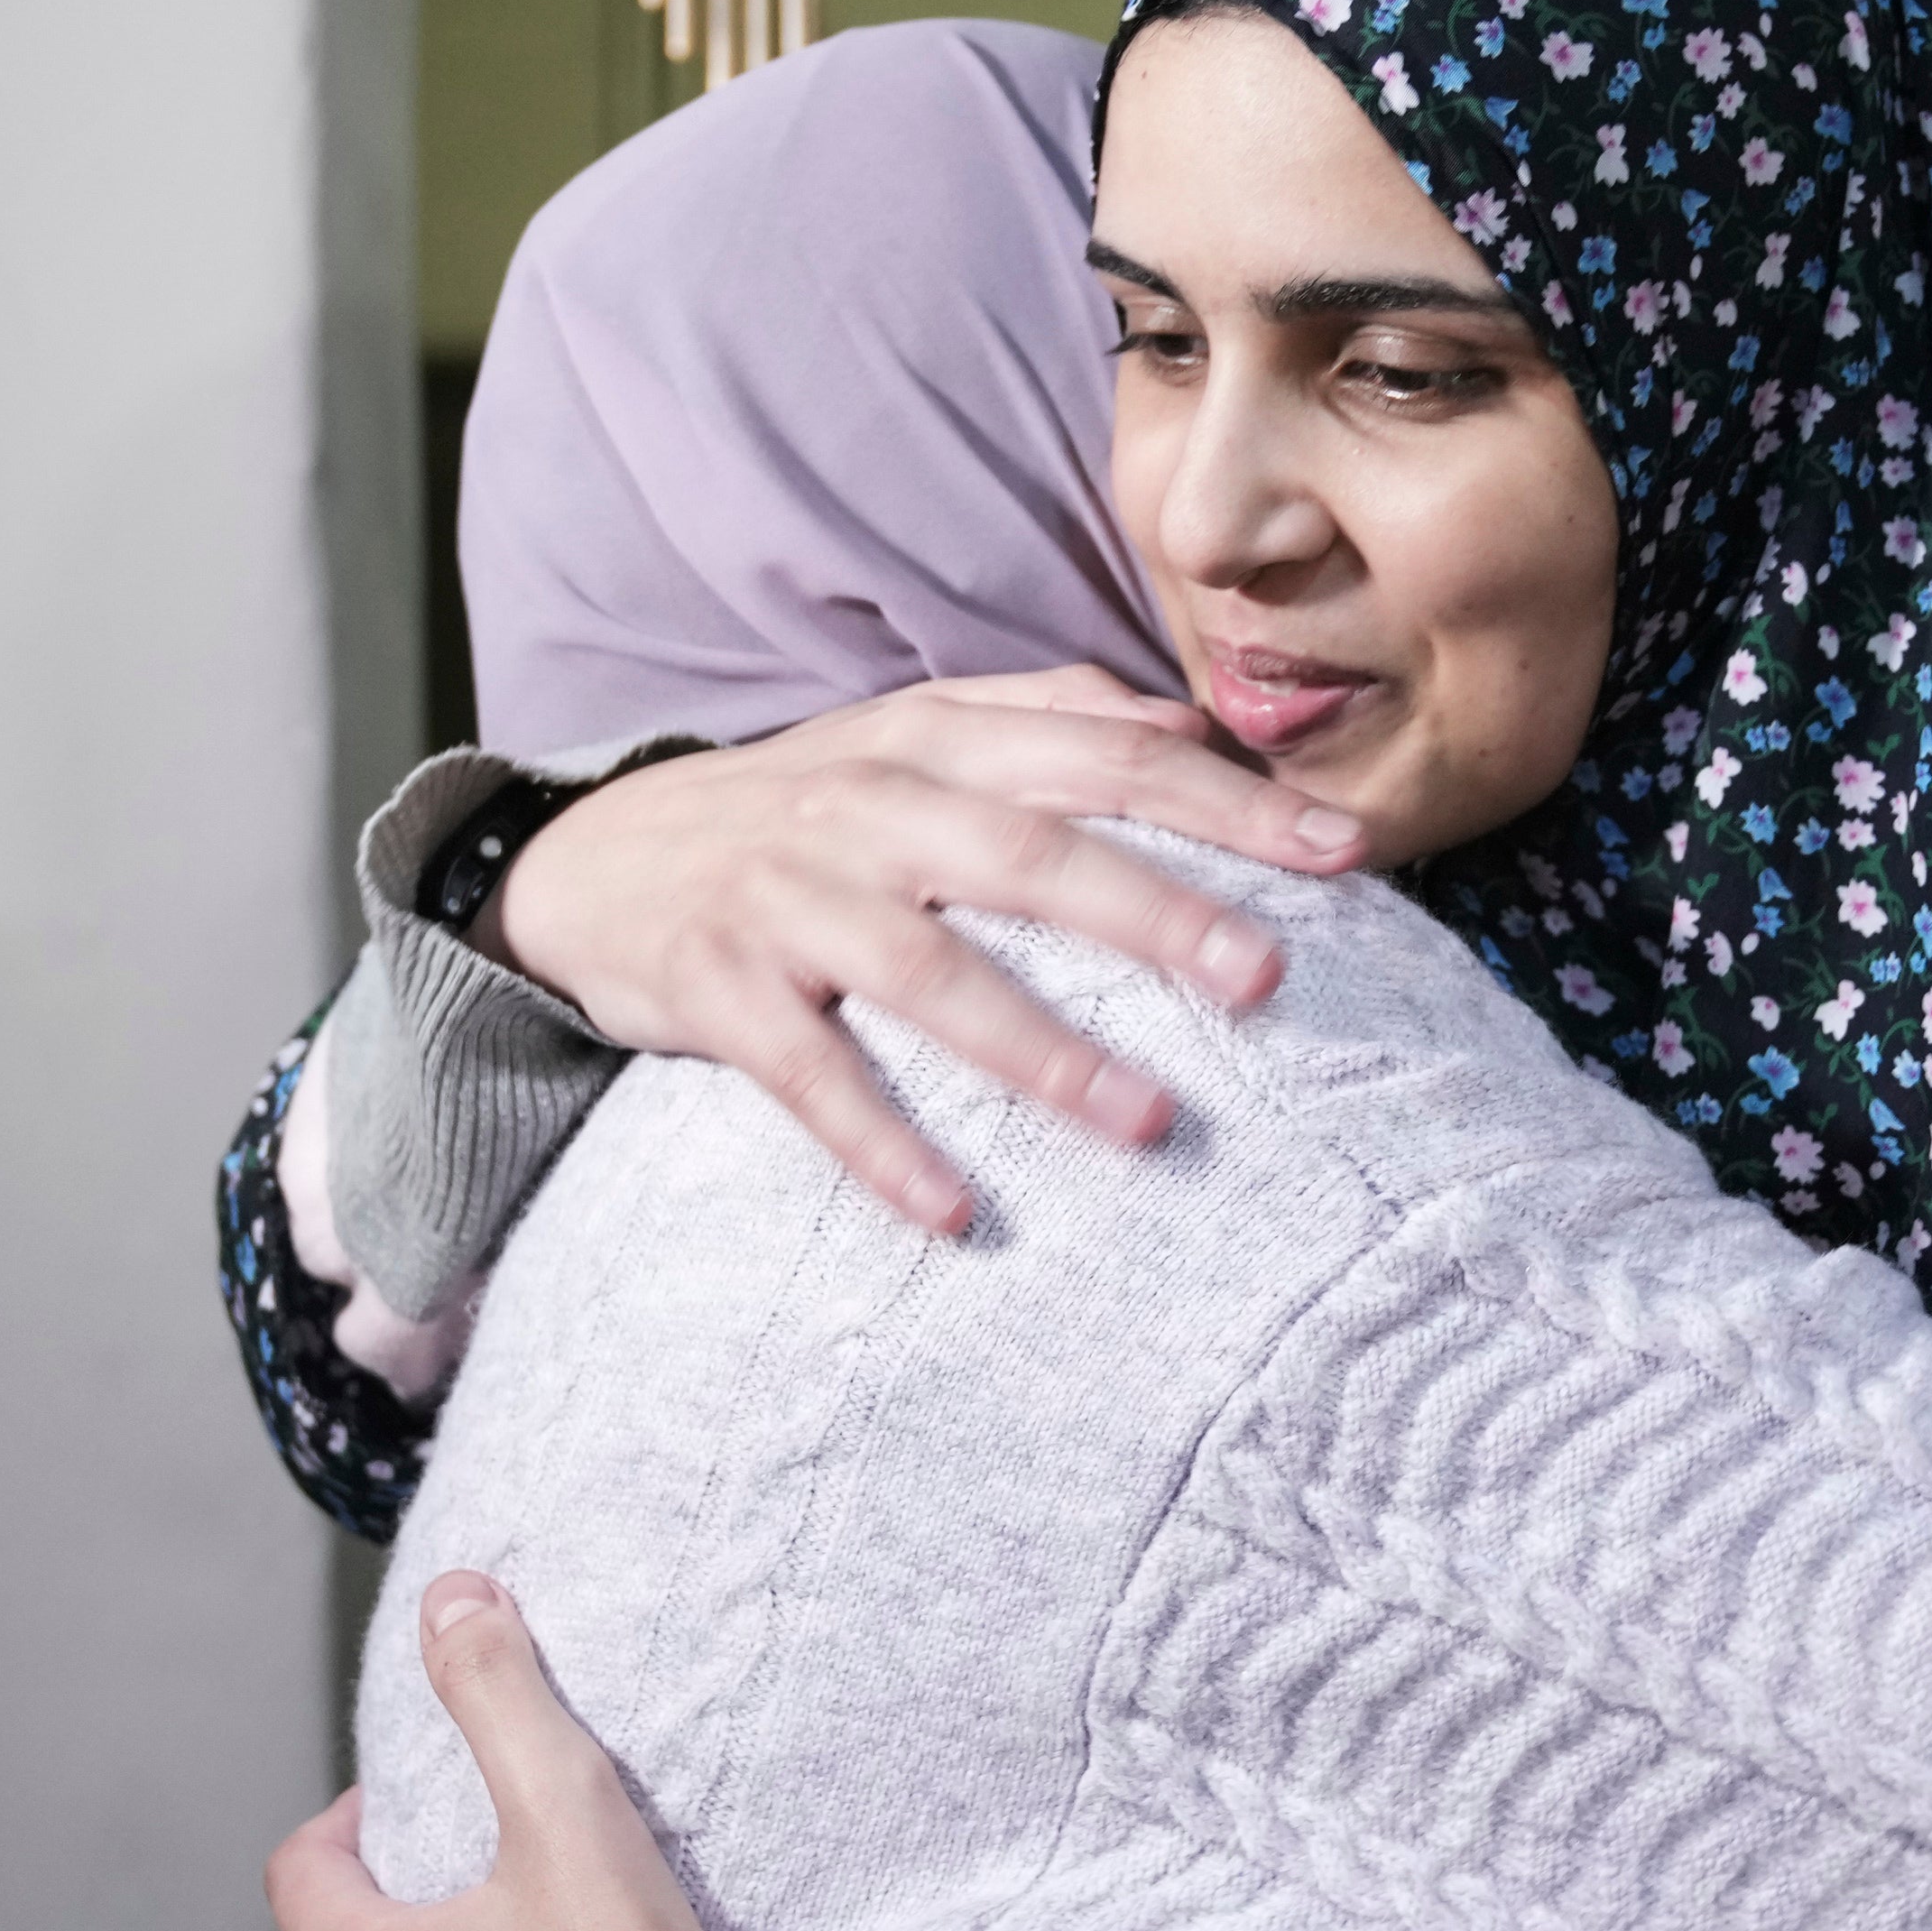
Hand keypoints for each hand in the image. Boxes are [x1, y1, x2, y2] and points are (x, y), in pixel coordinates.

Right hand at [486, 668, 1367, 1232]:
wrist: (583, 858)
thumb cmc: (797, 805)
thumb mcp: (911, 732)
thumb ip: (1049, 715)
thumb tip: (1194, 725)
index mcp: (935, 739)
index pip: (1106, 757)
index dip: (1229, 802)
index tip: (1348, 854)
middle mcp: (869, 807)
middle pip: (1030, 855)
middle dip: (1157, 913)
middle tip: (1271, 977)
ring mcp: (789, 899)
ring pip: (929, 975)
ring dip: (1041, 1052)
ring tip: (1149, 1123)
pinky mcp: (718, 991)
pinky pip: (808, 1079)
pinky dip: (881, 1147)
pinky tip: (957, 1215)